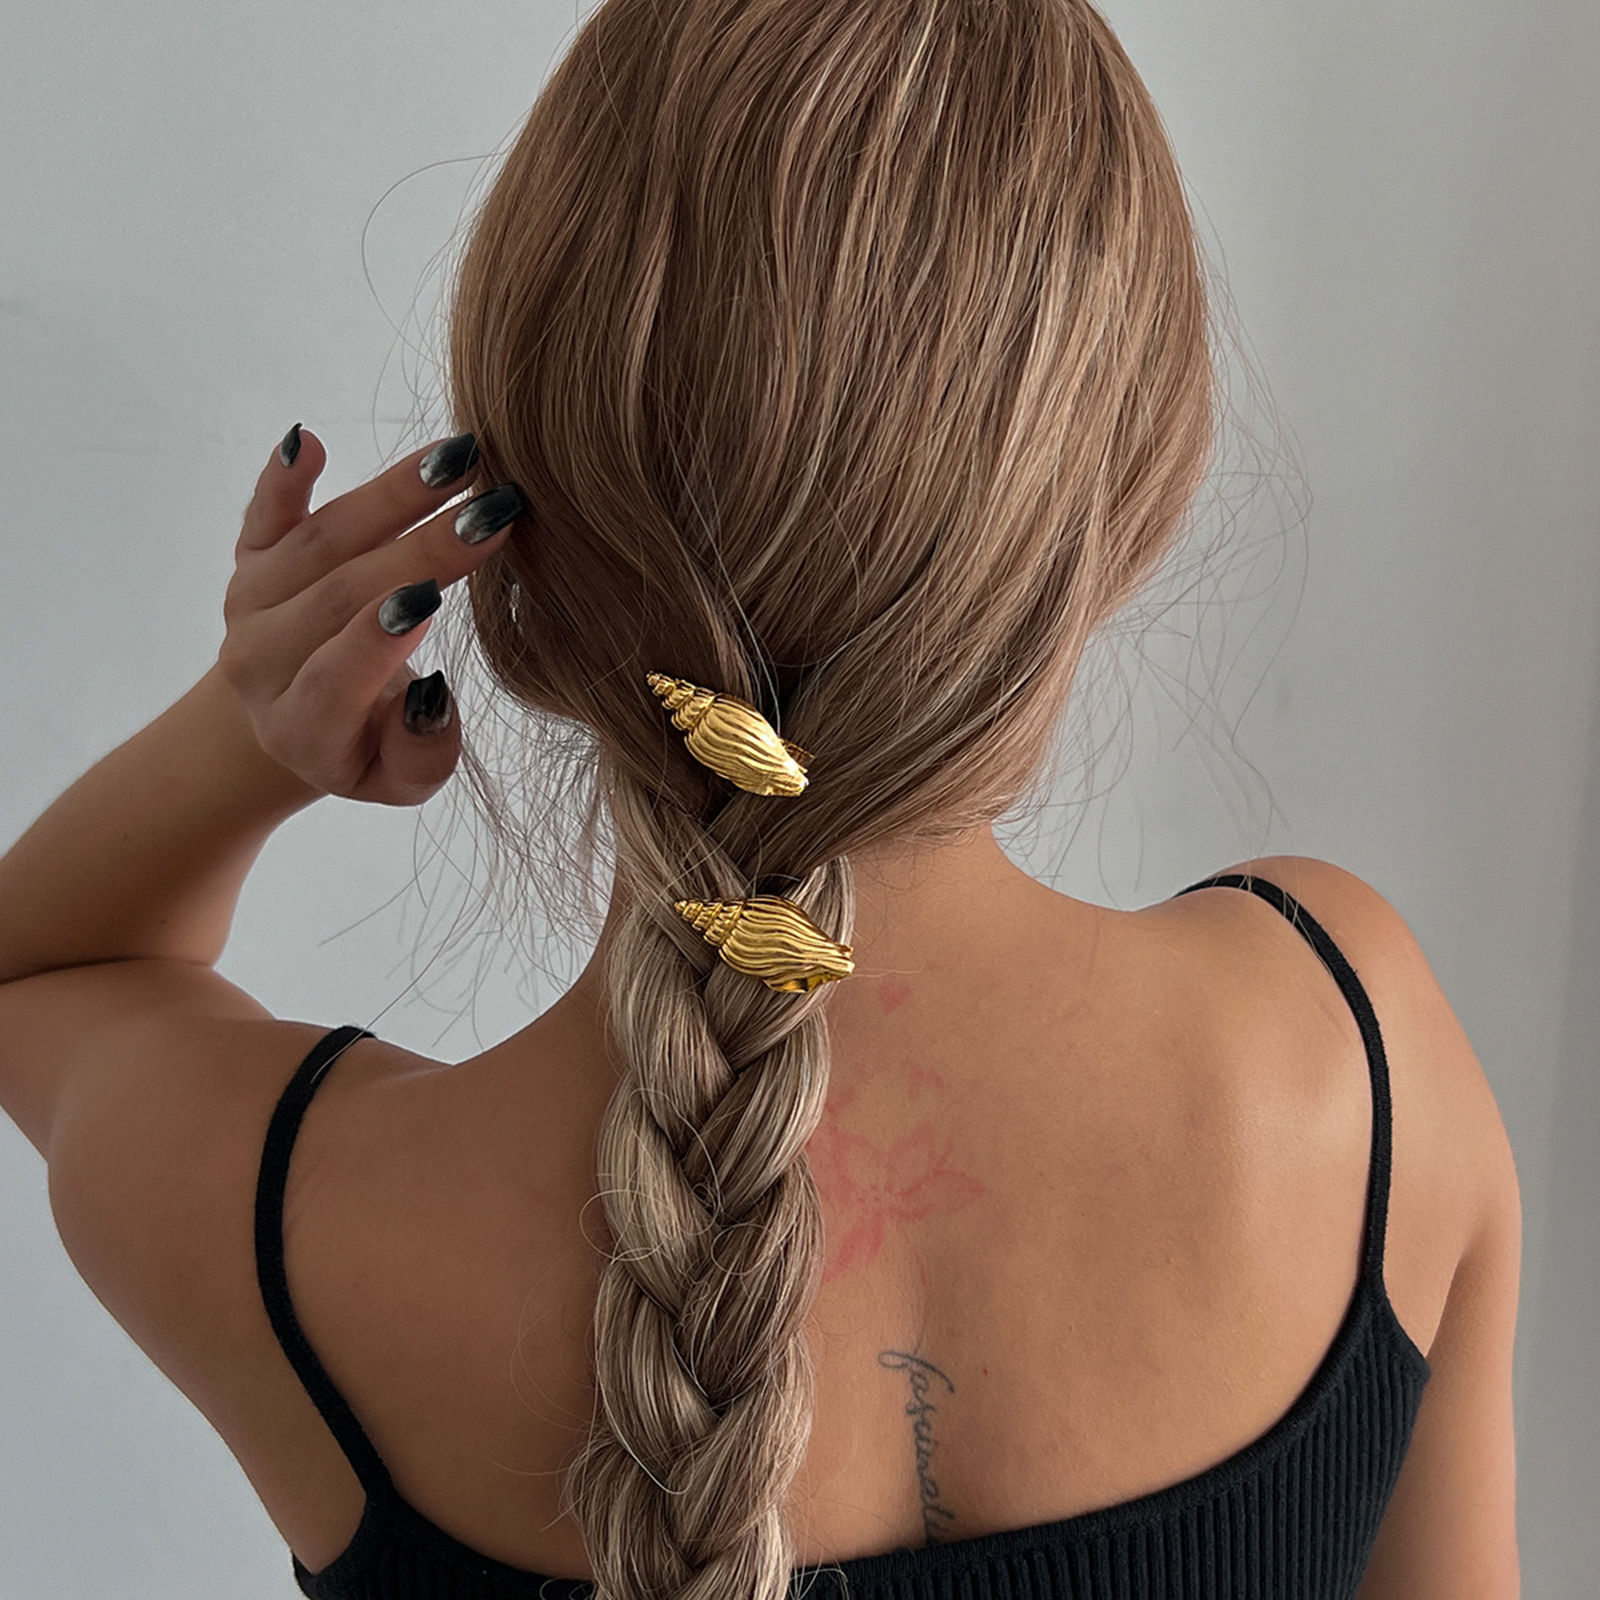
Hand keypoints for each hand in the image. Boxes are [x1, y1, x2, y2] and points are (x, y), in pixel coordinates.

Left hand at [215, 424, 522, 807]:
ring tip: (460, 459)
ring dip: (392, 494)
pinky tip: (308, 440)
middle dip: (419, 548)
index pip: (335, 677)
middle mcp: (261, 660)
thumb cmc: (365, 748)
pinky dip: (283, 476)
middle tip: (493, 509)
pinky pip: (265, 512)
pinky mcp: (251, 557)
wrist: (287, 720)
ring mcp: (252, 602)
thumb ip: (423, 755)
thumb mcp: (399, 780)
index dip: (376, 638)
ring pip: (321, 540)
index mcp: (302, 725)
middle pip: (339, 594)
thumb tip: (431, 695)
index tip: (430, 595)